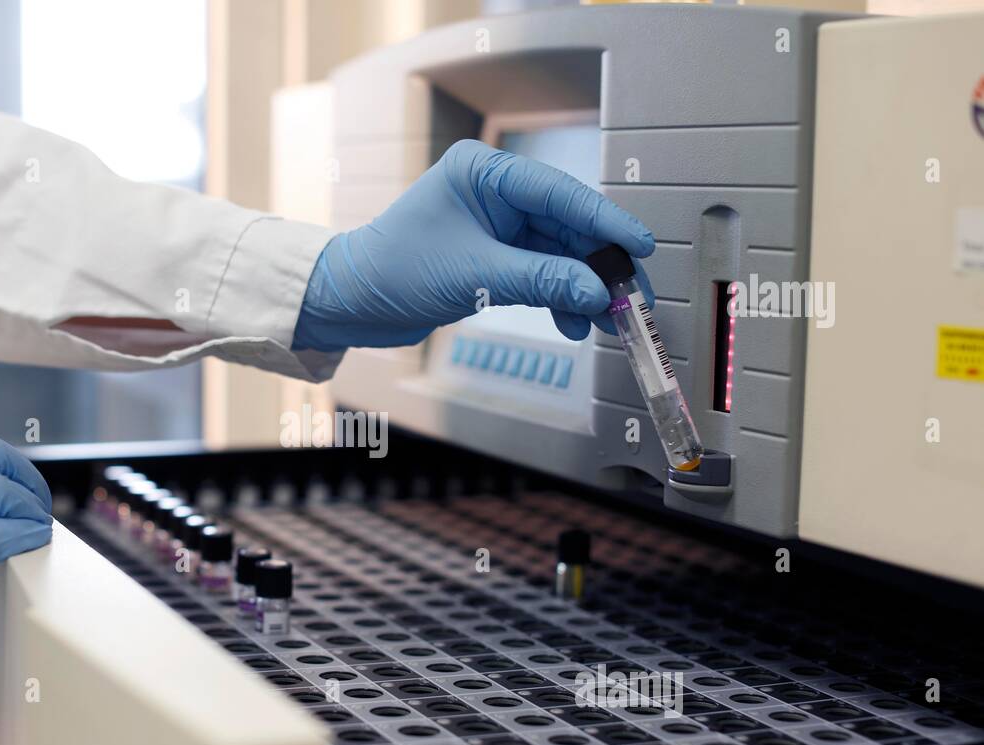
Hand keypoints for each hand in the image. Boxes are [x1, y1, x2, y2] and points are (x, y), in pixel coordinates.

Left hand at [293, 139, 655, 349]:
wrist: (352, 302)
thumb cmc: (394, 270)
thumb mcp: (475, 275)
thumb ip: (542, 282)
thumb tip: (596, 294)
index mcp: (484, 171)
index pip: (560, 192)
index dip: (605, 221)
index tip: (639, 246)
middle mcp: (494, 191)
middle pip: (566, 225)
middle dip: (599, 264)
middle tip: (631, 296)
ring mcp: (496, 225)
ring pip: (558, 254)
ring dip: (582, 288)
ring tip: (608, 320)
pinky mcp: (494, 257)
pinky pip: (541, 274)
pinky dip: (559, 299)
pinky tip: (575, 324)